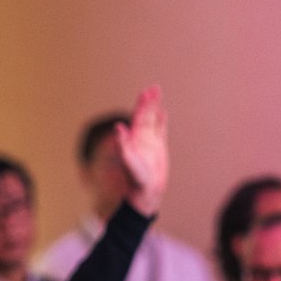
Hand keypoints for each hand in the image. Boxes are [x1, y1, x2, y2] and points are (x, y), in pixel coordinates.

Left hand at [117, 85, 168, 215]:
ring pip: (153, 120)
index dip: (143, 104)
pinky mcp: (158, 149)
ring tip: (158, 94)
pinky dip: (161, 121)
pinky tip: (163, 113)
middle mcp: (141, 137)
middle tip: (155, 88)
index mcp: (135, 137)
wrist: (145, 192)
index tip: (148, 92)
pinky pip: (160, 131)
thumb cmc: (135, 180)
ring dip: (155, 107)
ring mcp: (150, 142)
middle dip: (150, 101)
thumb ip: (122, 144)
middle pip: (146, 114)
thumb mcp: (128, 162)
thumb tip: (117, 127)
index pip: (139, 115)